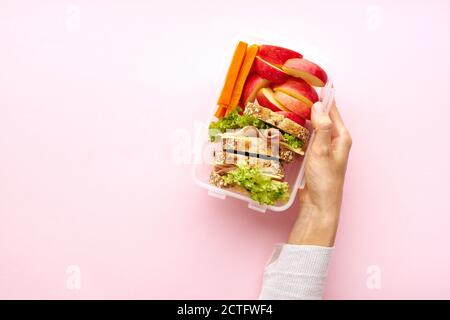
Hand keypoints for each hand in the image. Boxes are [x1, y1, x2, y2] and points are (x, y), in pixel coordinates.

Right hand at [288, 100, 351, 246]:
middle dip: (311, 103)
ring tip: (291, 103)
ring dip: (305, 116)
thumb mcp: (322, 151)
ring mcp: (324, 147)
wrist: (319, 205)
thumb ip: (321, 128)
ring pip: (314, 125)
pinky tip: (291, 125)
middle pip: (323, 116)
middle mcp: (334, 139)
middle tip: (295, 90)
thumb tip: (318, 105)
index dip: (323, 95)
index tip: (311, 81)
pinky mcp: (315, 155)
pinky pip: (309, 136)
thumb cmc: (324, 180)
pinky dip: (301, 128)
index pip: (332, 109)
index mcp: (341, 136)